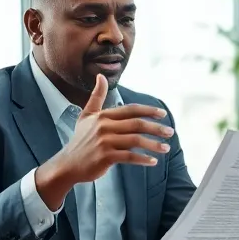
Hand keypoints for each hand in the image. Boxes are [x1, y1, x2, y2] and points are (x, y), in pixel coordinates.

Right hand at [36, 74, 172, 206]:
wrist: (68, 164)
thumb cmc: (80, 140)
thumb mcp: (86, 115)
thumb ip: (96, 96)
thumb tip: (100, 75)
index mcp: (103, 116)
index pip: (131, 110)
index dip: (148, 111)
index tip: (163, 114)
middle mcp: (104, 127)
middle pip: (136, 124)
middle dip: (156, 128)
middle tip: (170, 132)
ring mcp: (104, 142)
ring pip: (135, 141)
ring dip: (153, 144)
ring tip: (166, 148)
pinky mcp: (105, 157)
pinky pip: (129, 157)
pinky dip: (142, 159)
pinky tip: (153, 161)